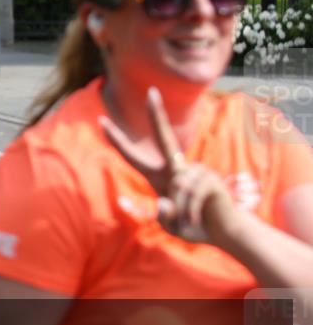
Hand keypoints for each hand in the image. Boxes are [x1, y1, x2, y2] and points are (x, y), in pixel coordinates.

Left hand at [99, 87, 235, 242]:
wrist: (223, 233)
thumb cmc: (195, 226)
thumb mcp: (170, 225)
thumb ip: (163, 216)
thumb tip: (166, 200)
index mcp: (160, 176)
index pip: (133, 155)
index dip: (117, 140)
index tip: (101, 120)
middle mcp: (177, 168)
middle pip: (165, 137)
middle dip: (157, 114)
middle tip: (151, 91)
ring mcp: (195, 171)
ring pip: (177, 188)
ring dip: (181, 213)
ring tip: (189, 221)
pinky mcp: (210, 179)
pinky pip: (190, 195)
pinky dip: (190, 213)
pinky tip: (197, 219)